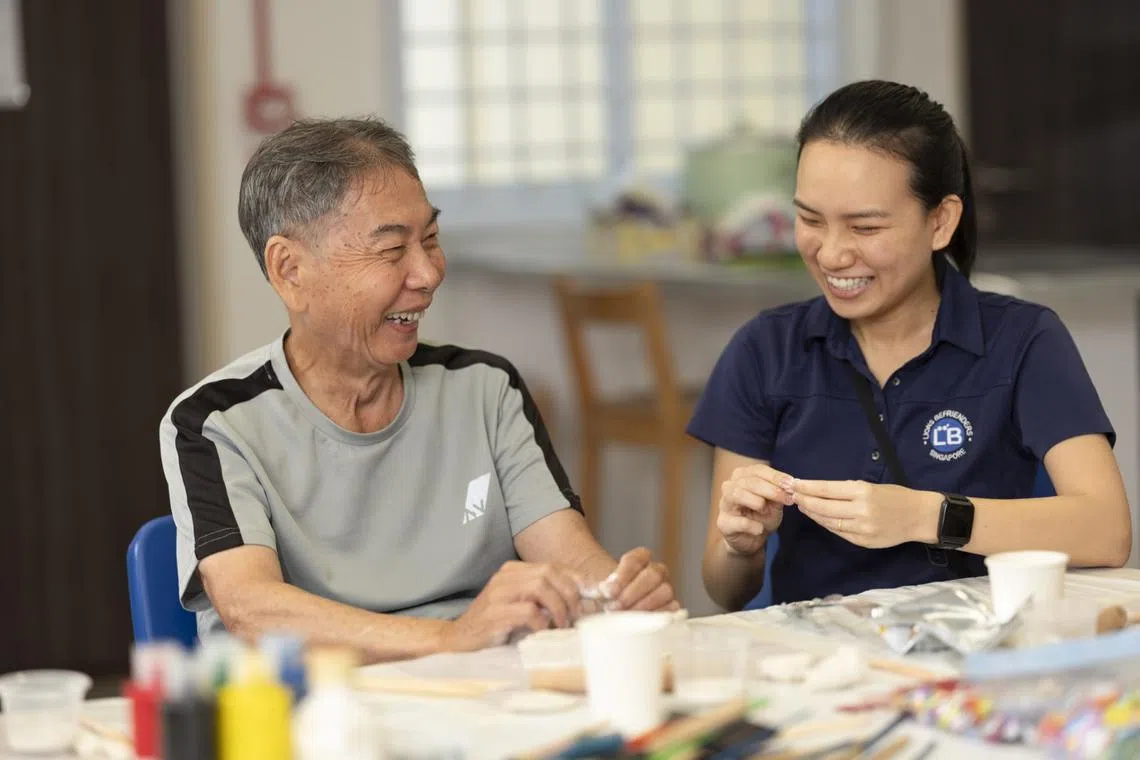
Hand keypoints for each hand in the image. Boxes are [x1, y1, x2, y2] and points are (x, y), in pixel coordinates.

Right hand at [444, 561, 583, 650]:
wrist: (458, 641)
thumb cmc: (496, 627)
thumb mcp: (523, 608)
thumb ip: (546, 601)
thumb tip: (584, 603)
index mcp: (515, 570)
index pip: (555, 567)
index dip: (579, 580)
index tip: (597, 595)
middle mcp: (507, 576)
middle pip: (550, 573)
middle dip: (570, 594)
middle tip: (575, 617)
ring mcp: (499, 592)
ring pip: (541, 587)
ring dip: (558, 608)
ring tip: (561, 625)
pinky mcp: (495, 612)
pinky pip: (528, 611)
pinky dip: (542, 622)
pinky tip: (541, 632)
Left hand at [596, 547, 679, 611]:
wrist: (609, 606)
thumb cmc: (602, 594)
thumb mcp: (592, 586)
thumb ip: (595, 585)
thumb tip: (604, 589)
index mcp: (639, 559)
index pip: (636, 559)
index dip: (623, 574)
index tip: (609, 590)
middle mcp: (656, 571)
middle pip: (653, 574)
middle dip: (633, 592)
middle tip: (615, 606)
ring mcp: (665, 589)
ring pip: (665, 591)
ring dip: (644, 606)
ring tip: (625, 617)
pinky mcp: (670, 608)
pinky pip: (672, 610)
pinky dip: (656, 617)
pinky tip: (640, 624)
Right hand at [717, 464, 793, 555]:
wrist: (751, 539)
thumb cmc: (761, 517)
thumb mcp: (774, 503)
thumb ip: (780, 493)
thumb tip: (790, 486)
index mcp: (742, 477)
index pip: (758, 470)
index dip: (775, 476)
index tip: (791, 484)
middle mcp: (730, 486)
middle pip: (748, 481)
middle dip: (771, 490)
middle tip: (788, 499)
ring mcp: (724, 504)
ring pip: (737, 494)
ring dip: (757, 502)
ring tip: (766, 511)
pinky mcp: (724, 523)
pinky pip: (738, 521)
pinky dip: (752, 525)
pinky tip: (760, 529)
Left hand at [791, 479, 936, 548]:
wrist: (920, 517)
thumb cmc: (896, 496)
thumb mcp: (872, 486)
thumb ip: (847, 491)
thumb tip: (819, 491)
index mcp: (862, 492)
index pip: (826, 489)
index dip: (807, 487)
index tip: (793, 484)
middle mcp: (860, 511)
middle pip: (822, 507)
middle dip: (804, 501)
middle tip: (793, 496)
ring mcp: (861, 529)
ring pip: (828, 522)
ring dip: (812, 514)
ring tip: (802, 506)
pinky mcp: (863, 541)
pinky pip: (838, 532)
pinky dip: (826, 524)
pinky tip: (819, 518)